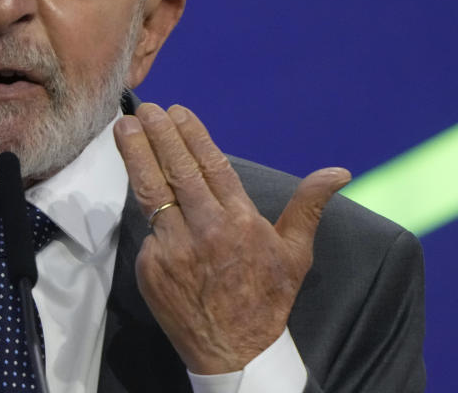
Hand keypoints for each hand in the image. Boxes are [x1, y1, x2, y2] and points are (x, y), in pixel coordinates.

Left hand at [113, 103, 349, 373]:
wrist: (235, 352)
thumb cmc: (266, 298)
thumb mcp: (295, 254)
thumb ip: (308, 207)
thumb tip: (339, 173)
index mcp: (241, 222)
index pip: (212, 166)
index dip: (192, 135)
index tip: (177, 112)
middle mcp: (207, 231)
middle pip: (177, 171)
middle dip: (158, 135)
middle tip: (144, 110)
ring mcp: (175, 248)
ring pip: (150, 192)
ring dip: (136, 155)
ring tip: (124, 127)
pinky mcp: (152, 266)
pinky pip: (146, 230)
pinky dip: (142, 206)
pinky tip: (133, 180)